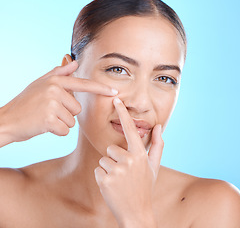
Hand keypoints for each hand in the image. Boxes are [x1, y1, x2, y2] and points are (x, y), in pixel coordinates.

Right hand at [0, 61, 116, 144]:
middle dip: (66, 113)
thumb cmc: (26, 102)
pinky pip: (65, 130)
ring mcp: (52, 105)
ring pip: (72, 120)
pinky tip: (44, 126)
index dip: (101, 89)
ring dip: (61, 122)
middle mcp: (55, 90)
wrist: (7, 119)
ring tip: (45, 118)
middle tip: (49, 111)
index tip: (115, 91)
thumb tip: (74, 62)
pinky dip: (56, 131)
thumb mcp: (40, 83)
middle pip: (78, 108)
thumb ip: (58, 73)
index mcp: (56, 81)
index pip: (84, 84)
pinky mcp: (49, 120)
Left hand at [94, 97, 162, 227]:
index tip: (116, 100)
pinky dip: (103, 177)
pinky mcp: (104, 179)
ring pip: (103, 159)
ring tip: (119, 180)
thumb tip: (159, 126)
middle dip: (115, 159)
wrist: (136, 213)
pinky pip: (98, 169)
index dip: (123, 113)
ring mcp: (116, 170)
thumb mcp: (153, 166)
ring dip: (109, 168)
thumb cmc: (144, 186)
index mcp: (140, 154)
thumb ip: (157, 145)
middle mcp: (129, 160)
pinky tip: (112, 186)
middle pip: (111, 148)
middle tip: (124, 173)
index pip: (130, 129)